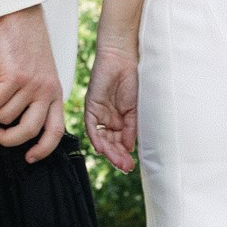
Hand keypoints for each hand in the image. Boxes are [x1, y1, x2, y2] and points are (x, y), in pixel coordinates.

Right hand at [0, 4, 64, 162]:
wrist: (21, 17)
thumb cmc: (26, 44)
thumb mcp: (38, 74)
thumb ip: (32, 97)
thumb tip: (10, 121)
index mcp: (55, 93)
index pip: (55, 131)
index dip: (43, 149)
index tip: (30, 157)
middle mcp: (47, 91)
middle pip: (27, 131)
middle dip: (7, 139)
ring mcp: (32, 84)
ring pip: (4, 116)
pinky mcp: (16, 76)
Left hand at [84, 43, 138, 172]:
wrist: (122, 60)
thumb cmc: (132, 79)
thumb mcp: (135, 108)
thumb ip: (131, 128)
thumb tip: (129, 148)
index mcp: (121, 120)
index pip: (120, 143)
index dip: (123, 154)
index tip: (129, 166)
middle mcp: (109, 120)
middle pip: (110, 143)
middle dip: (117, 156)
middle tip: (124, 166)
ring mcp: (100, 114)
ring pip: (101, 138)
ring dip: (108, 151)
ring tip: (117, 161)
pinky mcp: (91, 107)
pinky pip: (91, 126)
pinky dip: (95, 137)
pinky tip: (101, 148)